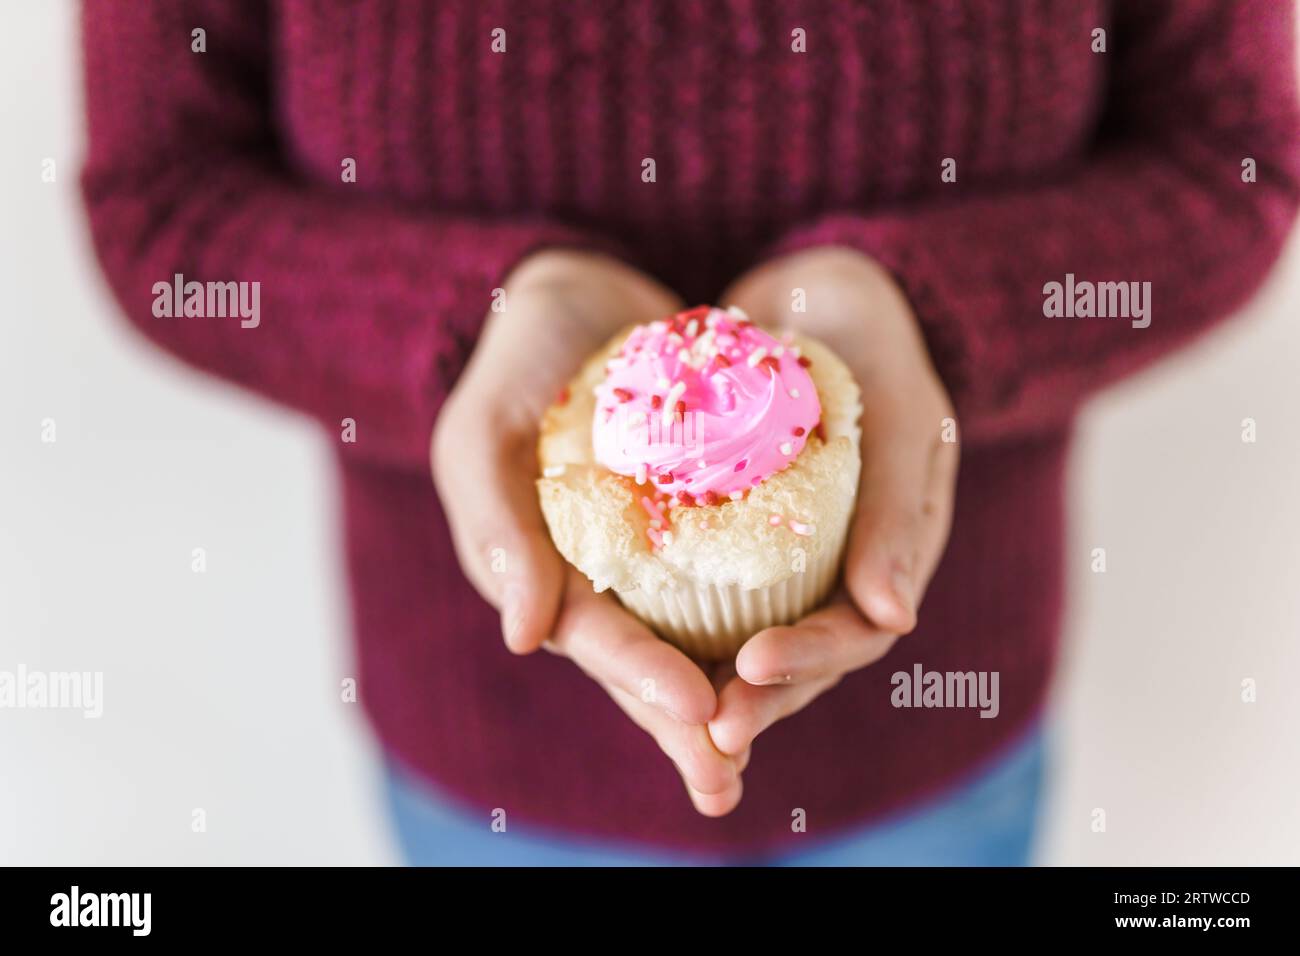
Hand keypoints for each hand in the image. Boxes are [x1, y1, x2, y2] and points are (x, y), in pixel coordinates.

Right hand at [431, 249, 743, 814]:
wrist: (575, 298)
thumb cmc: (519, 359)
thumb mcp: (486, 428)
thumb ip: (497, 524)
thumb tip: (524, 639)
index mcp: (535, 568)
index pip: (593, 634)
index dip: (642, 676)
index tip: (702, 712)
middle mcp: (589, 576)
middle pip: (642, 661)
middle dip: (683, 725)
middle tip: (729, 782)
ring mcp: (641, 557)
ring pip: (686, 638)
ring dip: (722, 695)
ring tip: (756, 753)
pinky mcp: (691, 525)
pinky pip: (725, 583)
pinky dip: (754, 622)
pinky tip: (799, 655)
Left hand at [707, 247, 958, 758]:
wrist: (818, 296)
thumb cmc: (875, 345)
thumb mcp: (904, 414)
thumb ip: (902, 507)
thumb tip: (895, 619)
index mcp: (891, 555)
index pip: (856, 632)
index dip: (811, 660)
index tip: (752, 666)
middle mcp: (836, 571)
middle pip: (799, 657)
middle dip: (756, 701)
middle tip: (707, 734)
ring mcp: (783, 560)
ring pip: (747, 638)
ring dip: (711, 684)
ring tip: (672, 721)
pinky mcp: (730, 538)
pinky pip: (703, 592)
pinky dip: (674, 623)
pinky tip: (630, 644)